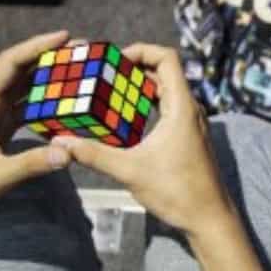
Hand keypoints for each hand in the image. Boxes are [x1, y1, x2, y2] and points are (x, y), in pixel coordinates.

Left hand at [0, 30, 74, 218]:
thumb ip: (31, 164)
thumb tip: (68, 153)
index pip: (9, 64)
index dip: (36, 47)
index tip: (64, 37)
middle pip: (18, 71)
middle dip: (48, 58)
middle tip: (79, 52)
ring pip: (22, 89)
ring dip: (47, 80)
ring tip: (77, 74)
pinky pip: (23, 109)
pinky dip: (43, 105)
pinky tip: (63, 107)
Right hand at [52, 44, 233, 237]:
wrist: (210, 220)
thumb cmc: (179, 193)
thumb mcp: (130, 171)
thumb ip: (94, 154)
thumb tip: (60, 142)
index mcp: (181, 108)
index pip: (167, 58)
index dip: (141, 50)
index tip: (114, 60)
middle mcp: (190, 110)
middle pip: (163, 72)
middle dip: (133, 69)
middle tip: (103, 74)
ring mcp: (191, 124)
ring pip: (165, 92)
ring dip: (139, 88)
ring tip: (108, 93)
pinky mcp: (188, 138)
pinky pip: (167, 110)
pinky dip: (146, 107)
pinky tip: (124, 120)